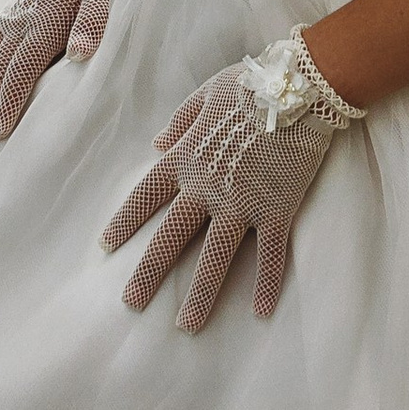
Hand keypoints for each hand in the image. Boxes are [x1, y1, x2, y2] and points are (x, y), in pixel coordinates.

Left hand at [101, 32, 363, 328]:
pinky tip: (261, 312)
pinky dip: (266, 284)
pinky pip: (270, 255)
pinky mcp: (277, 210)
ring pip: (215, 256)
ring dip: (201, 294)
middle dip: (149, 272)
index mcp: (186, 157)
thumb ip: (179, 121)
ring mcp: (242, 202)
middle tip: (130, 302)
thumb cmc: (254, 83)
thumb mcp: (207, 93)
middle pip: (171, 237)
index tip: (106, 246)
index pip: (146, 195)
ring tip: (186, 326)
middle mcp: (207, 186)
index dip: (125, 221)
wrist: (303, 87)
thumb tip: (156, 145)